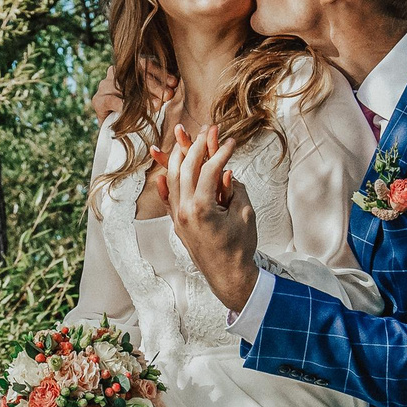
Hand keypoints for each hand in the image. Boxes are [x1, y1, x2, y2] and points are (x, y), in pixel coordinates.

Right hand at [86, 57, 177, 120]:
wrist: (116, 131)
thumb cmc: (138, 112)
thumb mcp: (150, 96)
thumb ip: (158, 87)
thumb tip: (174, 84)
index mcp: (127, 67)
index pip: (144, 64)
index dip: (160, 73)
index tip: (174, 82)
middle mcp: (114, 73)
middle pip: (135, 75)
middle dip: (155, 85)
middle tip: (168, 95)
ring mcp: (104, 86)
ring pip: (125, 87)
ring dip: (143, 97)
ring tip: (157, 105)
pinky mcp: (98, 100)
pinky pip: (112, 100)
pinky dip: (124, 105)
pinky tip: (136, 111)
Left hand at [163, 121, 260, 313]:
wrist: (228, 275)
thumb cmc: (240, 246)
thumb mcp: (244, 213)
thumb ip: (234, 189)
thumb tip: (224, 173)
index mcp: (202, 207)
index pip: (209, 169)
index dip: (221, 152)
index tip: (231, 141)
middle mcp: (184, 210)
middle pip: (186, 168)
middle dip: (196, 146)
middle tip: (205, 130)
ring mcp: (177, 217)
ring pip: (172, 179)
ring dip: (178, 157)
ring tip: (182, 140)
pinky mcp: (176, 224)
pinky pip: (166, 199)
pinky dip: (164, 184)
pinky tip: (161, 172)